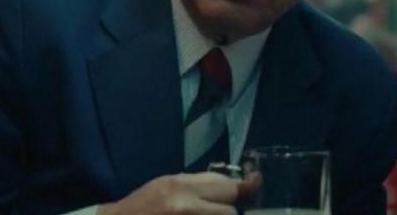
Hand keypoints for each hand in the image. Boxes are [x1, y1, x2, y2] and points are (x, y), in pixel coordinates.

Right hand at [98, 172, 253, 214]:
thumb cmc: (141, 207)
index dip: (245, 188)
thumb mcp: (166, 185)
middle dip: (226, 212)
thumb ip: (194, 186)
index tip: (256, 184)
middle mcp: (185, 206)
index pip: (226, 187)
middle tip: (214, 211)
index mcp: (180, 186)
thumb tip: (227, 187)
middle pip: (230, 211)